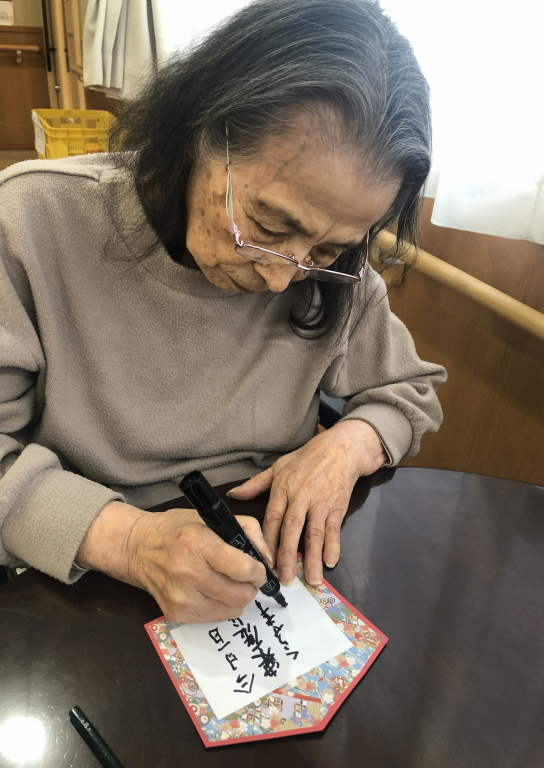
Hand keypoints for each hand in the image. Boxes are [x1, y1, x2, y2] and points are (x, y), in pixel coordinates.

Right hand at [77, 502, 270, 622]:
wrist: (139, 548)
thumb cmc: (178, 529)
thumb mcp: (213, 517)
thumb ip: (248, 530)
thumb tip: (268, 558)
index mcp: (198, 544)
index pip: (243, 569)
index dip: (258, 571)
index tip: (257, 567)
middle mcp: (188, 573)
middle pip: (241, 594)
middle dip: (252, 586)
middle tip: (247, 577)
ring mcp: (181, 597)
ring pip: (232, 610)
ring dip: (239, 598)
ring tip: (230, 583)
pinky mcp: (177, 614)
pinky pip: (216, 618)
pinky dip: (222, 606)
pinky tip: (213, 591)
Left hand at [227, 420, 385, 586]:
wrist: (341, 448)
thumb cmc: (307, 458)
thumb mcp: (279, 467)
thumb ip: (256, 484)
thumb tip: (233, 494)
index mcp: (283, 488)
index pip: (272, 518)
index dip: (267, 540)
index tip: (262, 561)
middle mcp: (301, 496)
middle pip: (292, 529)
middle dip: (288, 555)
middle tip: (285, 578)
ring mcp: (320, 502)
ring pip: (314, 533)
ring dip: (313, 557)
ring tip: (312, 579)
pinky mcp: (337, 506)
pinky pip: (334, 528)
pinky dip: (333, 545)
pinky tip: (331, 562)